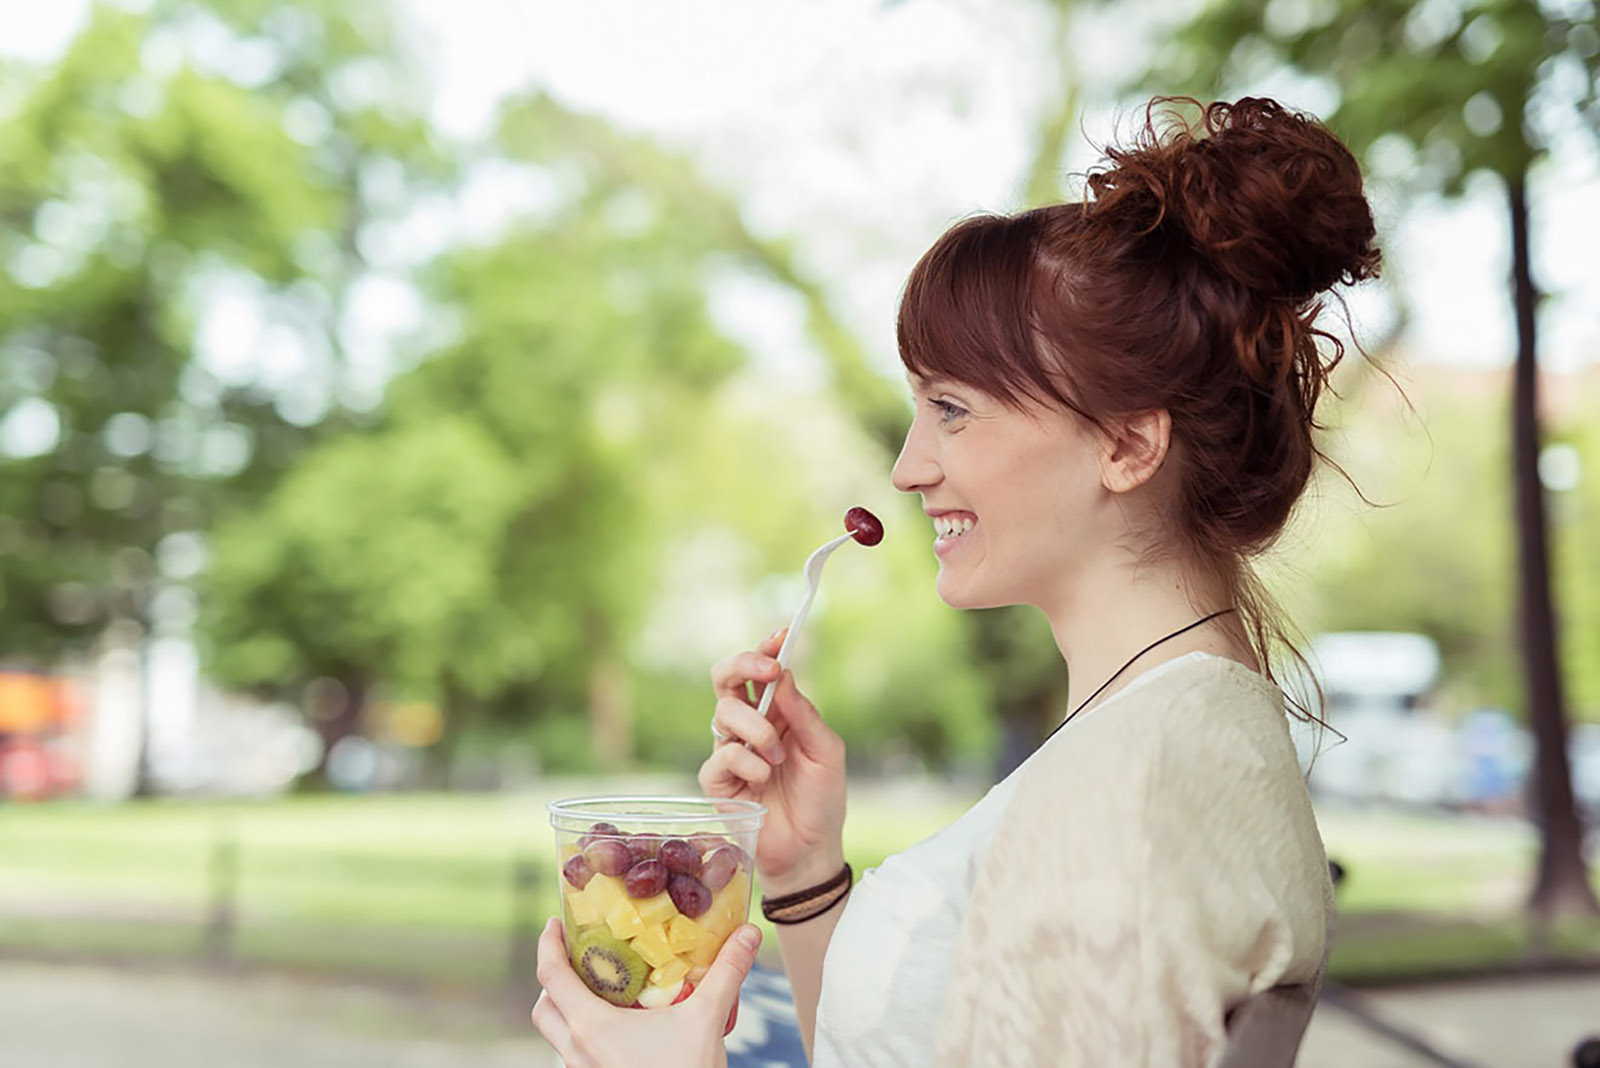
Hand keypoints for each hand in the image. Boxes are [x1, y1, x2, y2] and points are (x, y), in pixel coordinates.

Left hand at [531, 918, 760, 1067]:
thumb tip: (749, 933)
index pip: (550, 976)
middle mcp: (577, 1051)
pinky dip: (584, 1033)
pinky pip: (575, 1055)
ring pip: (556, 1034)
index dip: (547, 944)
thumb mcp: (706, 1020)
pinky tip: (619, 1028)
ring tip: (600, 990)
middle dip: (553, 980)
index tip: (554, 923)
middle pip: (544, 1008)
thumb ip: (727, 972)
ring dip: (567, 1009)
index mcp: (591, 1027)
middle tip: (577, 957)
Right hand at [699, 630, 847, 891]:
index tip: (780, 636)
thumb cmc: (822, 800)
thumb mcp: (827, 752)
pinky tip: (764, 779)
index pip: (761, 672)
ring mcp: (730, 751)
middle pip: (726, 679)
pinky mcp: (716, 780)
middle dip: (743, 665)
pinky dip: (747, 762)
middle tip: (768, 672)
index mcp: (776, 713)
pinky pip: (721, 755)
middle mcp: (749, 726)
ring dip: (756, 729)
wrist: (810, 850)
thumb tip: (783, 676)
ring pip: (723, 713)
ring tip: (777, 756)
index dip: (765, 649)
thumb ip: (804, 714)